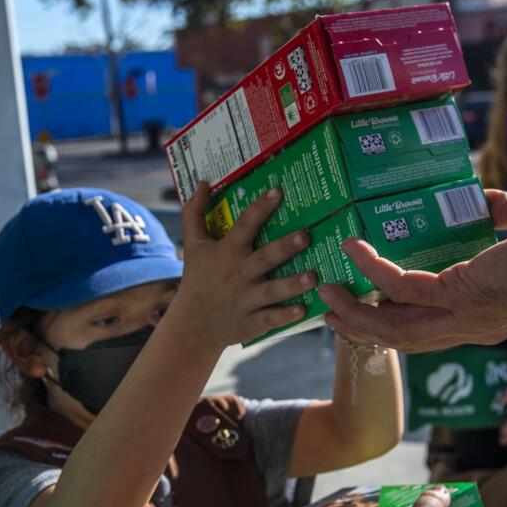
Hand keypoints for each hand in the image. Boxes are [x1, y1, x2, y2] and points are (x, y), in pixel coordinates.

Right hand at [164, 181, 316, 347]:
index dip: (261, 207)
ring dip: (293, 284)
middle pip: (265, 258)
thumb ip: (194, 213)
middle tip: (306, 236)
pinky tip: (303, 309)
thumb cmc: (198, 279)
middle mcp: (238, 274)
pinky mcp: (251, 323)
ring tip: (313, 276)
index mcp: (227, 251)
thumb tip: (202, 183)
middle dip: (286, 247)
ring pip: (273, 291)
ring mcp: (246, 300)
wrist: (192, 324)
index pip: (245, 225)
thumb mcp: (193, 245)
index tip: (278, 192)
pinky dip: (285, 315)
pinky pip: (270, 318)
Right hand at [318, 188, 506, 352]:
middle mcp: (471, 325)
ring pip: (391, 325)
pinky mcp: (461, 294)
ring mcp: (465, 315)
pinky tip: (354, 247)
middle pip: (399, 338)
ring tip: (326, 288)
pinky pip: (400, 288)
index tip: (363, 304)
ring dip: (354, 310)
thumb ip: (502, 212)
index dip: (390, 320)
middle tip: (331, 306)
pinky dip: (373, 268)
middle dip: (360, 326)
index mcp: (486, 313)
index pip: (427, 329)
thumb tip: (483, 198)